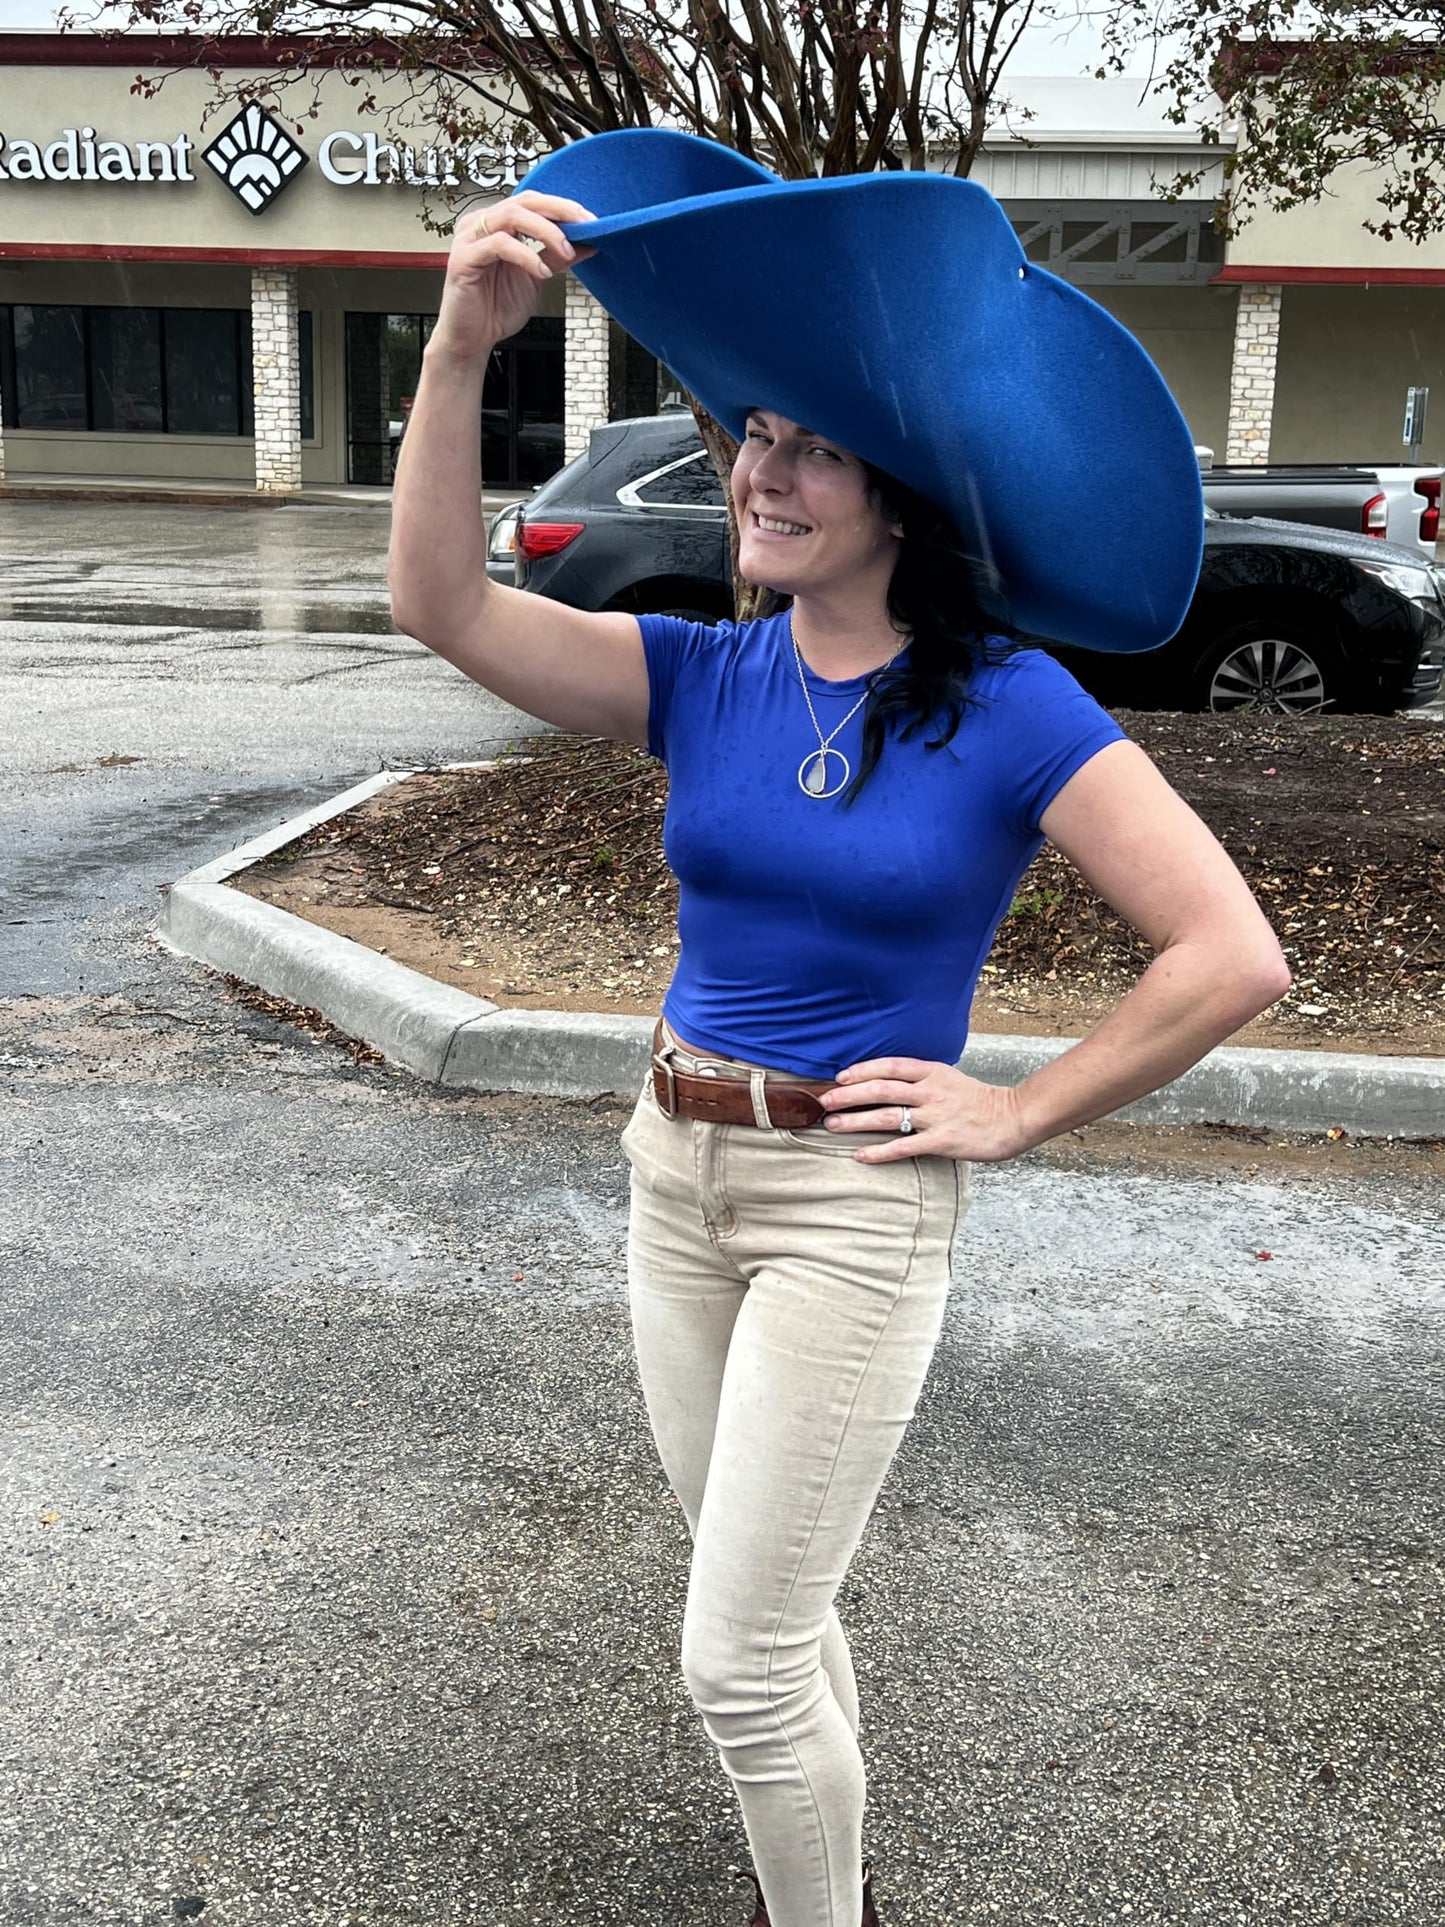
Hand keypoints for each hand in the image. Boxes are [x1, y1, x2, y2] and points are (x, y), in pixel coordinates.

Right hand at [428, 190, 597, 365]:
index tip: (590, 220)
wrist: (473, 339)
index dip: (562, 207)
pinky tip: (542, 272)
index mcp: (497, 224)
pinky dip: (526, 255)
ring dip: (545, 231)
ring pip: (511, 216)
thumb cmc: (496, 308)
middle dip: (559, 212)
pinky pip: (499, 245)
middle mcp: (481, 224)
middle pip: (524, 202)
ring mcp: (469, 239)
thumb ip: (557, 257)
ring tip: (566, 252)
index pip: (532, 202)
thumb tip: (587, 243)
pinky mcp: (463, 258)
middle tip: (584, 226)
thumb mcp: (537, 277)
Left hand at [820, 1056, 1030, 1163]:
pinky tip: (860, 1156)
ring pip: (887, 1116)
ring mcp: (936, 1116)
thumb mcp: (950, 1079)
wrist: (1014, 1118)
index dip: (862, 1070)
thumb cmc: (981, 1101)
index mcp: (933, 1072)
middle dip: (848, 1095)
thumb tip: (889, 1083)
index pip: (890, 1066)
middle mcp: (931, 1091)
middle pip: (881, 1089)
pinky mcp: (941, 1141)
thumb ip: (923, 1079)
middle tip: (824, 1101)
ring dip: (856, 1121)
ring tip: (833, 1125)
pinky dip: (878, 1152)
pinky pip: (903, 1147)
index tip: (840, 1077)